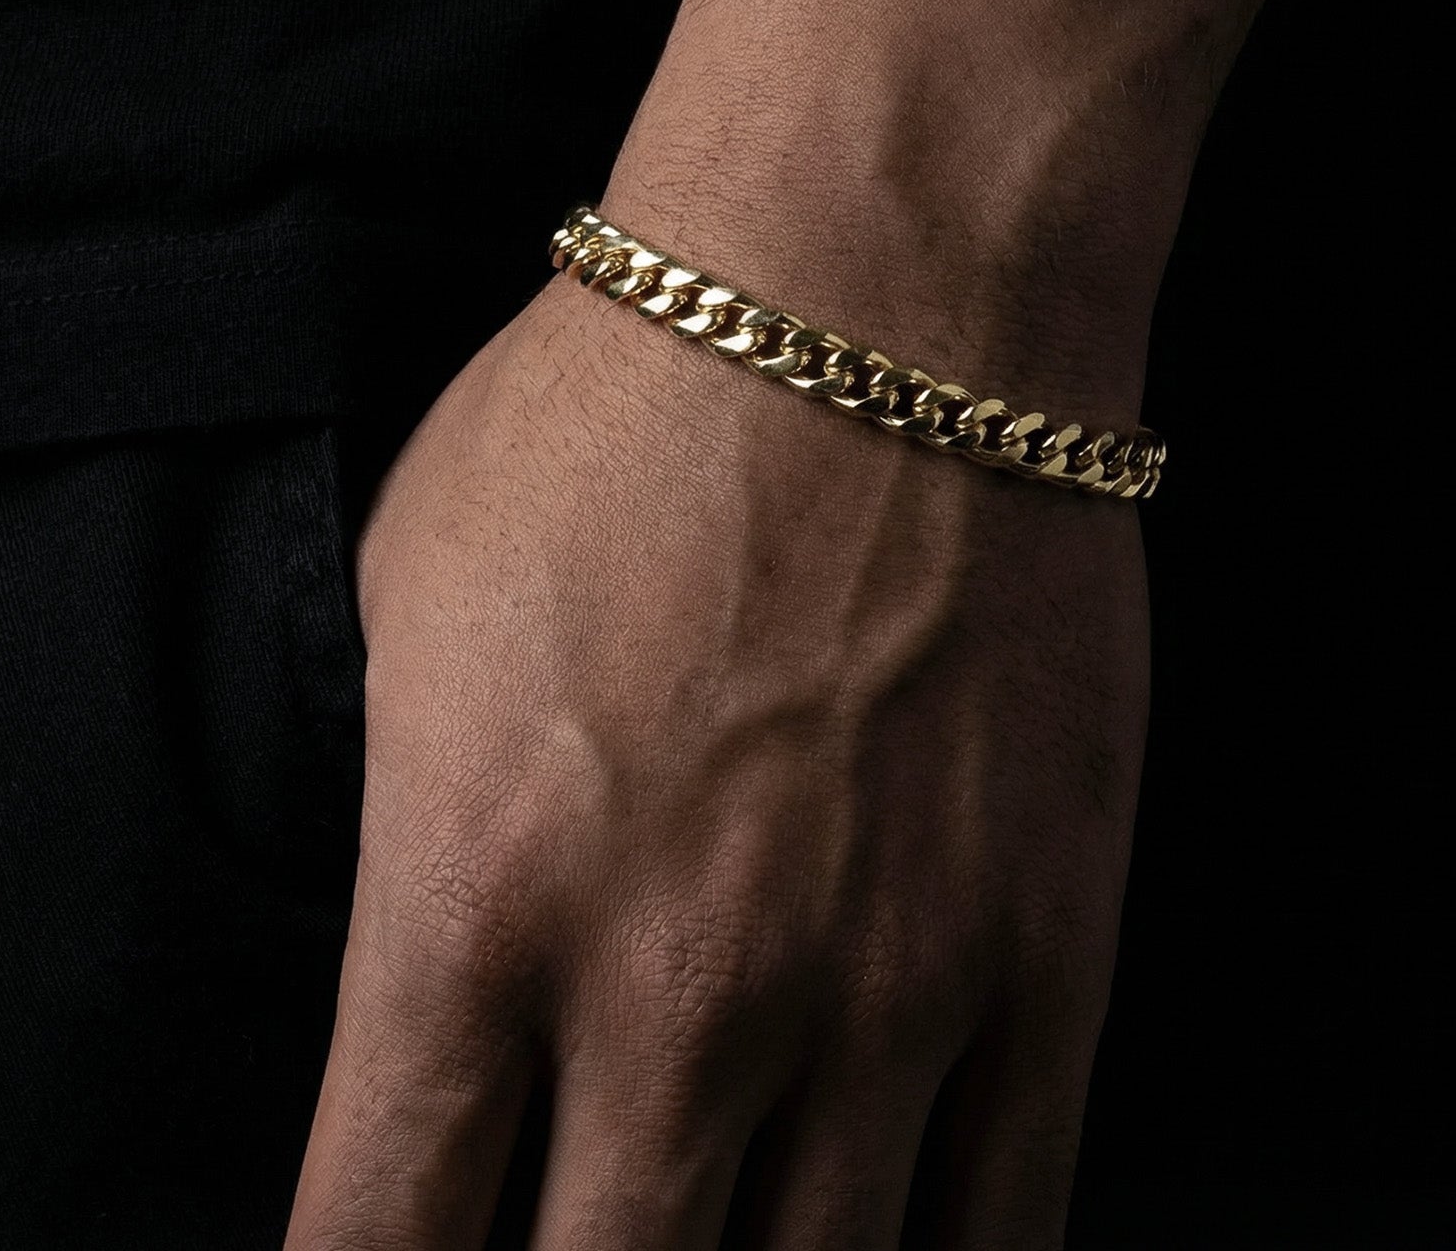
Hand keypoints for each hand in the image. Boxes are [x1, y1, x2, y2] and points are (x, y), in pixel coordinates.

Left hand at [285, 264, 1149, 1248]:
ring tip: (725, 1236)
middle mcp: (675, 993)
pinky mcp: (1048, 950)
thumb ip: (407, 847)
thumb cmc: (620, 417)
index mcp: (471, 906)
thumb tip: (429, 1016)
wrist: (881, 297)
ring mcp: (883, 990)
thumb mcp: (410, 609)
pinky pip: (1008, 1231)